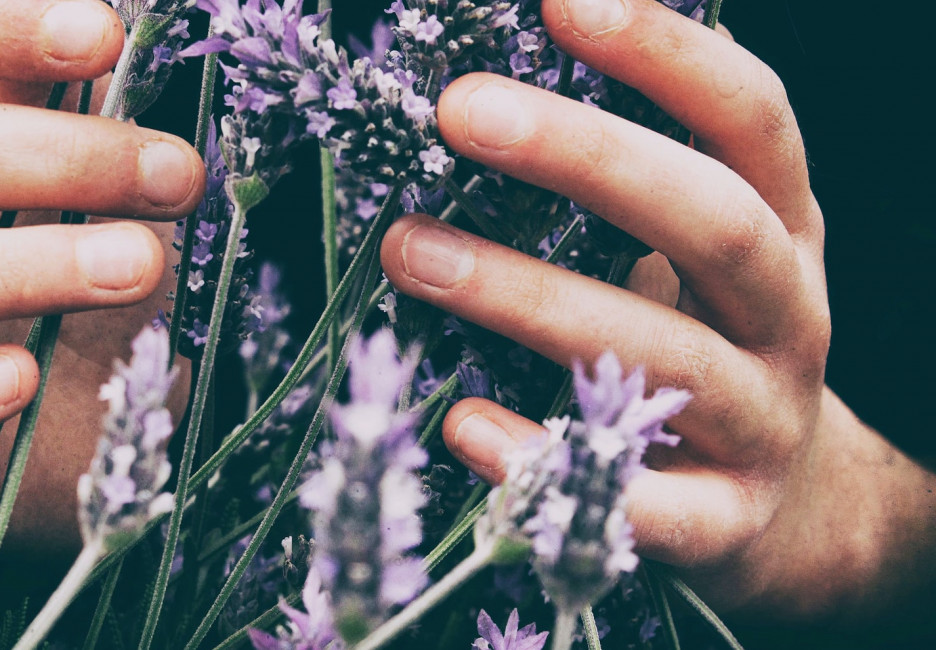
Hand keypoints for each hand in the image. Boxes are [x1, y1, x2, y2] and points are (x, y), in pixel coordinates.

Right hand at [0, 0, 201, 559]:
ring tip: (141, 267)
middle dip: (46, 155)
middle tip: (176, 178)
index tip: (104, 33)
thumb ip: (82, 109)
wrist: (75, 424)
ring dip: (16, 265)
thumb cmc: (82, 284)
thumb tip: (126, 20)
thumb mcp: (91, 188)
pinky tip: (22, 378)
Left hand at [380, 0, 935, 628]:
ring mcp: (762, 422)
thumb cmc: (709, 346)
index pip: (749, 120)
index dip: (668, 54)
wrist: (797, 510)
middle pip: (710, 220)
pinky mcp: (723, 521)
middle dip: (584, 157)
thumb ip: (624, 190)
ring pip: (659, 354)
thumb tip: (489, 89)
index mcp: (782, 229)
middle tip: (456, 108)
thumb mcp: (697, 254)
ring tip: (405, 249)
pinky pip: (640, 503)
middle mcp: (787, 315)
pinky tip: (461, 424)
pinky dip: (544, 459)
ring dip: (524, 296)